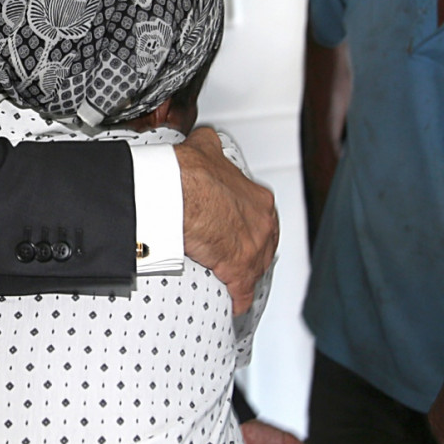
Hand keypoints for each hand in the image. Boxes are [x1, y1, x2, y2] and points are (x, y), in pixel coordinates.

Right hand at [177, 126, 277, 314]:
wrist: (179, 194)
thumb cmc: (191, 175)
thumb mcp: (206, 148)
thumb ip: (210, 145)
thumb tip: (204, 139)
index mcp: (257, 198)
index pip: (260, 216)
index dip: (248, 224)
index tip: (237, 227)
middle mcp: (262, 223)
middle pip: (264, 244)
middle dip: (251, 250)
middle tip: (234, 253)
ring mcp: (253, 249)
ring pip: (256, 268)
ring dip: (245, 275)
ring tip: (232, 279)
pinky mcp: (239, 271)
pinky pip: (244, 292)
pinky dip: (239, 300)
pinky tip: (236, 304)